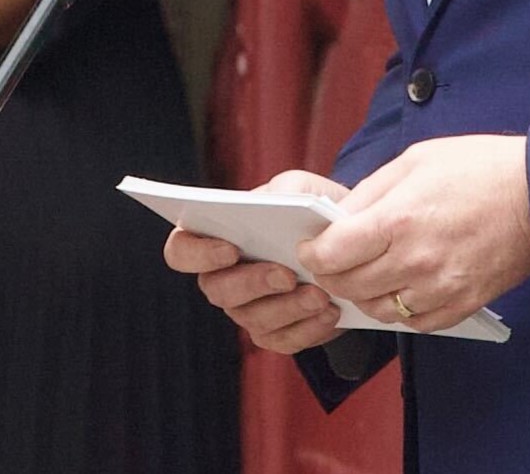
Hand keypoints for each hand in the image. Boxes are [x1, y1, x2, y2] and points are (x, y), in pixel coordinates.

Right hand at [166, 170, 348, 355]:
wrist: (348, 242)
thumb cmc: (311, 212)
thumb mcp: (300, 188)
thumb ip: (283, 191)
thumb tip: (275, 204)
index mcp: (215, 238)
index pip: (181, 250)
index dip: (198, 254)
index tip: (230, 249)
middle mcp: (223, 278)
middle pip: (216, 290)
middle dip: (253, 283)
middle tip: (288, 275)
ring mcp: (247, 309)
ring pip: (253, 320)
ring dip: (289, 308)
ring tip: (321, 295)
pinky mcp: (276, 333)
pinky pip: (283, 340)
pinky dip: (309, 327)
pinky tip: (330, 311)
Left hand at [303, 136, 529, 333]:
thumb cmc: (480, 169)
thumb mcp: (415, 161)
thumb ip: (371, 192)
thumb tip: (339, 219)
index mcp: (398, 218)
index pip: (332, 254)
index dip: (313, 253)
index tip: (312, 248)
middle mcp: (415, 260)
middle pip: (348, 286)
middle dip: (332, 275)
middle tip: (335, 262)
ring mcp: (439, 288)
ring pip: (377, 310)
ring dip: (365, 294)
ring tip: (370, 273)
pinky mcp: (460, 305)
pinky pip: (413, 323)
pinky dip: (400, 309)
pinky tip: (404, 287)